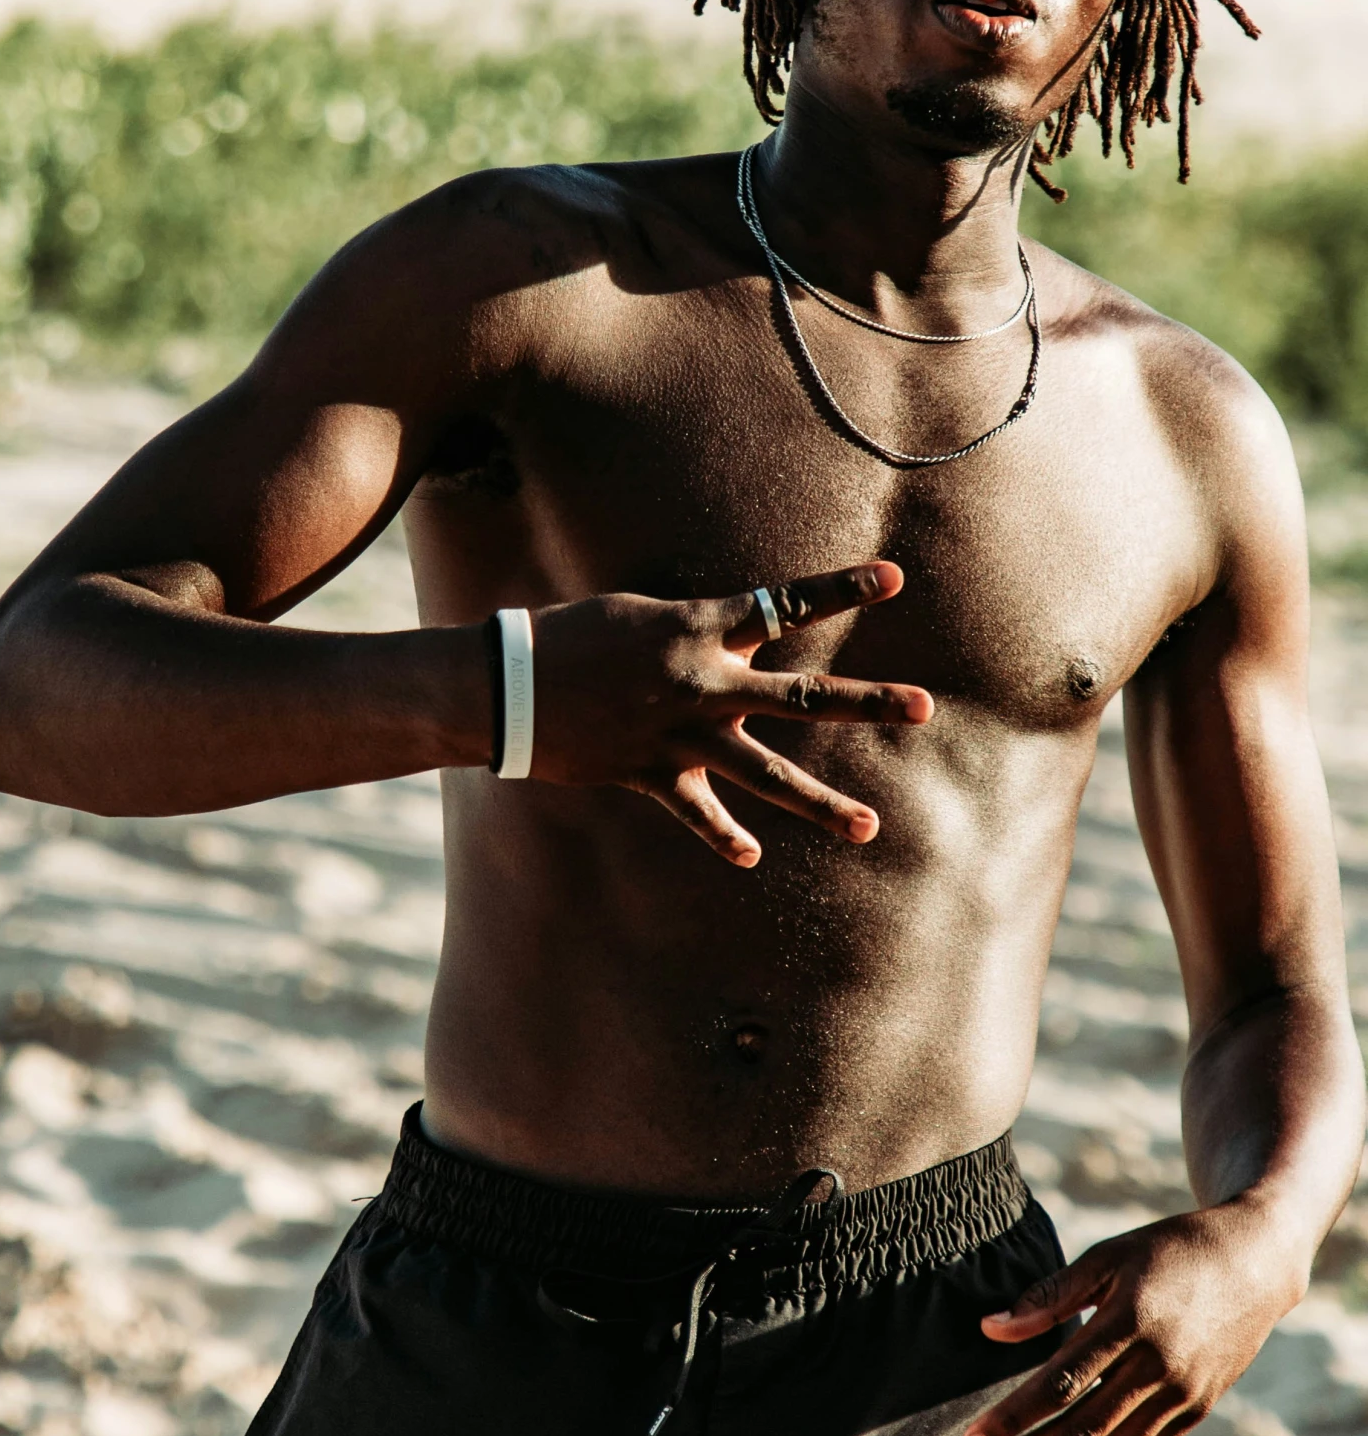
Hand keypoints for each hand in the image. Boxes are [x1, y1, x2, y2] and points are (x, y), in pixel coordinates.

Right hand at [527, 564, 932, 865]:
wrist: (509, 685)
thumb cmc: (571, 635)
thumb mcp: (640, 615)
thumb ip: (695, 630)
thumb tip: (731, 636)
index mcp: (702, 630)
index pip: (786, 604)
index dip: (842, 588)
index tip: (894, 578)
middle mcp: (706, 684)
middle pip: (805, 698)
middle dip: (869, 703)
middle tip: (925, 708)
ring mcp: (684, 735)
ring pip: (768, 775)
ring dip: (821, 804)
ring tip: (869, 827)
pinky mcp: (654, 774)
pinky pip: (699, 813)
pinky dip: (724, 835)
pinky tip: (751, 856)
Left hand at [962, 1205, 1303, 1435]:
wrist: (1252, 1262)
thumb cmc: (1167, 1250)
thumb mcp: (1107, 1257)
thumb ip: (1050, 1296)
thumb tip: (990, 1328)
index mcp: (1129, 1322)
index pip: (1059, 1384)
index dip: (1013, 1417)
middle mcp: (1158, 1367)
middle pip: (1081, 1430)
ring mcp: (1181, 1395)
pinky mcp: (1196, 1411)